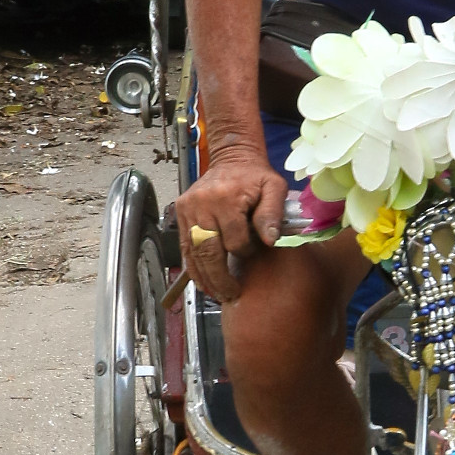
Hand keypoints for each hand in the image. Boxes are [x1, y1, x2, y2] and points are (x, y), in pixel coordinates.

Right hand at [174, 152, 285, 302]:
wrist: (232, 159)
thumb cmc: (256, 176)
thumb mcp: (274, 188)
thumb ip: (272, 213)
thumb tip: (270, 241)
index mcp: (225, 198)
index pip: (234, 239)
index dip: (246, 251)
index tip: (255, 251)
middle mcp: (202, 204)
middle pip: (208, 251)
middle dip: (220, 277)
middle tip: (231, 295)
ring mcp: (188, 209)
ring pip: (194, 253)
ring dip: (205, 278)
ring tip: (218, 294)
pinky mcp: (181, 214)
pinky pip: (185, 247)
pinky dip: (193, 267)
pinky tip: (203, 282)